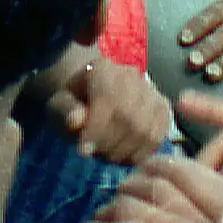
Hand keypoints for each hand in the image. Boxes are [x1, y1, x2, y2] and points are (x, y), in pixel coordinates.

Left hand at [48, 47, 173, 162]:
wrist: (90, 92)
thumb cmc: (73, 100)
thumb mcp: (59, 104)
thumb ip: (66, 111)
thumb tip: (75, 121)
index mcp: (104, 68)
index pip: (108, 99)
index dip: (96, 130)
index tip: (82, 151)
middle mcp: (132, 75)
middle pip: (130, 118)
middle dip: (109, 145)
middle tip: (95, 154)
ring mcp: (152, 91)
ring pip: (146, 130)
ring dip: (124, 152)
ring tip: (108, 154)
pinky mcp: (163, 108)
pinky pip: (158, 137)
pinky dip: (141, 154)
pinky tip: (124, 155)